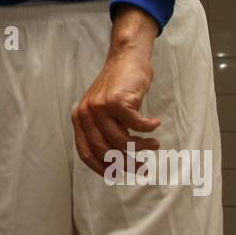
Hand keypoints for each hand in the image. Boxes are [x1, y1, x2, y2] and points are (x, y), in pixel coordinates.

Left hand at [70, 5, 161, 174]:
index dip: (103, 168)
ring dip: (142, 147)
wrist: (126, 58)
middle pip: (106, 151)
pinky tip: (155, 123)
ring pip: (122, 141)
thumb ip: (104, 132)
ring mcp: (99, 107)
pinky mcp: (116, 101)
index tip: (119, 176)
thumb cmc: (119, 88)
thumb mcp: (104, 111)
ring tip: (154, 145)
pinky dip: (148, 128)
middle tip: (143, 168)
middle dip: (127, 164)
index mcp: (80, 119)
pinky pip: (137, 125)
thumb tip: (116, 165)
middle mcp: (85, 114)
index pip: (86, 153)